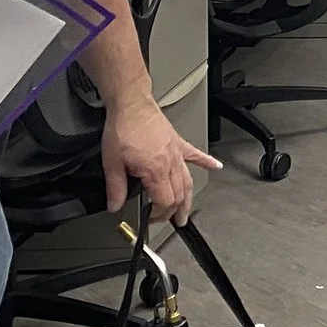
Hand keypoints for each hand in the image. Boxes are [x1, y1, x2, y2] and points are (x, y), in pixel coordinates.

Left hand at [103, 98, 220, 225]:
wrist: (132, 104)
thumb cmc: (123, 128)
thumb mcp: (111, 162)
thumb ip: (115, 187)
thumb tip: (115, 205)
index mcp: (155, 169)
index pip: (165, 201)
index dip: (159, 214)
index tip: (151, 218)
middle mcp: (170, 163)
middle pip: (179, 194)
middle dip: (174, 211)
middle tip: (171, 221)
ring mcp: (176, 153)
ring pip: (188, 181)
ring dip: (189, 198)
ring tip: (188, 210)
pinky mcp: (178, 143)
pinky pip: (196, 155)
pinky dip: (207, 162)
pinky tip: (215, 166)